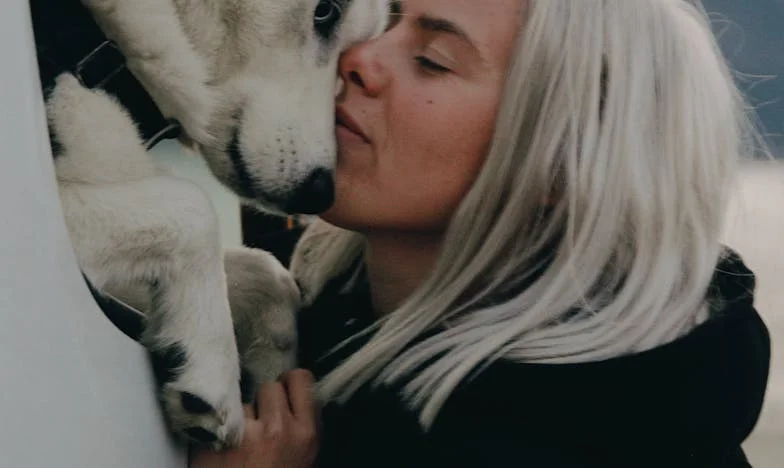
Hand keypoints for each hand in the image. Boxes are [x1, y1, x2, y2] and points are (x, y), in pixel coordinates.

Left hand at [189, 369, 319, 467]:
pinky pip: (218, 419)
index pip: (301, 379)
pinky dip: (217, 432)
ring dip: (239, 418)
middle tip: (257, 423)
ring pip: (241, 403)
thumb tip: (294, 399)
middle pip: (269, 386)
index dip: (289, 383)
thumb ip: (302, 429)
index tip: (283, 391)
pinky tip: (221, 451)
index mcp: (306, 435)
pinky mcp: (216, 440)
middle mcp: (278, 428)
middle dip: (262, 402)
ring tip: (238, 444)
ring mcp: (244, 433)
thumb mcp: (304, 461)